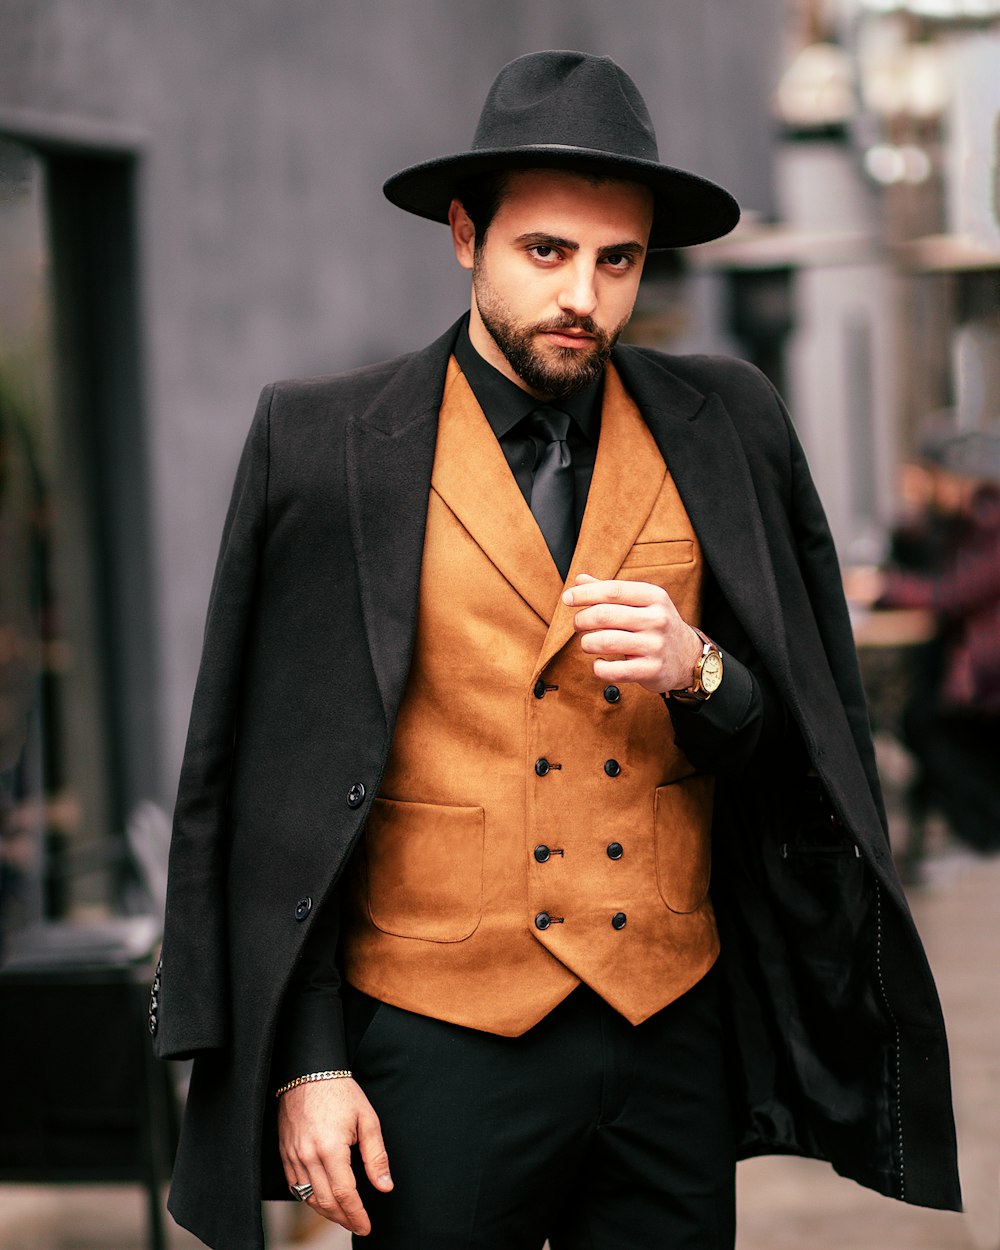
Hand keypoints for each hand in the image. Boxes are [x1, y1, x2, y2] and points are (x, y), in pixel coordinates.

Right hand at [278, 1076, 391, 1235]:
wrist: (308, 1071)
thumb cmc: (341, 1091)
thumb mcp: (367, 1119)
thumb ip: (376, 1156)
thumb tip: (385, 1186)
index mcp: (330, 1148)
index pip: (345, 1194)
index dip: (357, 1214)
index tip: (366, 1226)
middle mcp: (308, 1156)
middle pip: (326, 1201)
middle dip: (343, 1218)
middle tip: (358, 1225)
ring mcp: (293, 1156)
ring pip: (308, 1198)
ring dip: (327, 1212)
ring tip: (344, 1216)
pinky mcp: (284, 1153)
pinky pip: (294, 1187)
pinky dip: (309, 1198)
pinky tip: (322, 1200)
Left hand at [562, 573, 702, 693]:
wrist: (687, 657)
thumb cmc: (655, 625)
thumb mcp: (641, 602)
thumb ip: (610, 591)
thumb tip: (579, 579)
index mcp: (653, 596)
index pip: (613, 590)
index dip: (585, 594)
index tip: (567, 598)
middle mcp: (657, 619)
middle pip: (604, 615)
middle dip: (582, 620)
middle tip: (577, 624)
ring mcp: (655, 645)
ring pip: (605, 642)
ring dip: (587, 643)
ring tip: (587, 643)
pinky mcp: (651, 670)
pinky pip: (613, 671)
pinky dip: (598, 668)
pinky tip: (599, 663)